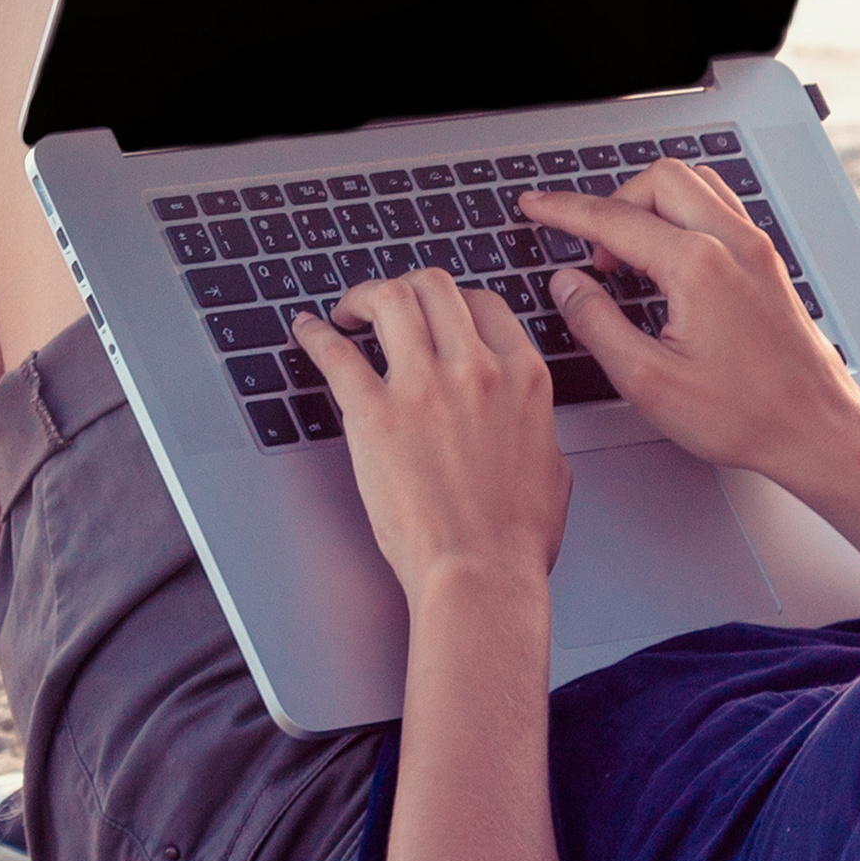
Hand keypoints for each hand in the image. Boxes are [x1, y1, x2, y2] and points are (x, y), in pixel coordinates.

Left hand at [292, 269, 569, 598]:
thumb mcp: (552, 465)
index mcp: (522, 376)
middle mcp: (475, 367)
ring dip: (363, 296)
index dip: (454, 301)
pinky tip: (307, 330)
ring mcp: (423, 386)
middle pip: (434, 287)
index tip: (435, 313)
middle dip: (406, 286)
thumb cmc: (515, 538)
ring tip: (347, 311)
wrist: (480, 575)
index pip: (484, 304)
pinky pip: (336, 352)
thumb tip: (523, 419)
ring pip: (390, 299)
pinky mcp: (375, 413)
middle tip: (386, 303)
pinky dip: (316, 334)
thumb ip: (535, 425)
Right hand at [522, 163, 859, 485]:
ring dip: (650, 204)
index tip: (536, 206)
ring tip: (627, 254)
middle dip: (613, 203)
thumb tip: (568, 285)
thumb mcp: (649, 382)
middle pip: (657, 180)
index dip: (564, 210)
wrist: (815, 429)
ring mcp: (755, 247)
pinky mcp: (767, 260)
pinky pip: (718, 206)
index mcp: (698, 266)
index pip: (614, 219)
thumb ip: (597, 324)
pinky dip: (682, 214)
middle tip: (591, 252)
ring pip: (693, 184)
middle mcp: (731, 243)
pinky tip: (668, 257)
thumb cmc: (745, 414)